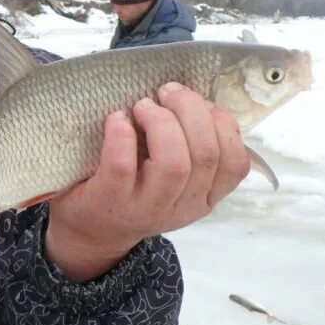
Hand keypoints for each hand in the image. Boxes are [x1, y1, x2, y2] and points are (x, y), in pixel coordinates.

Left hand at [44, 82, 250, 281]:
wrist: (89, 232)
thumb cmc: (133, 191)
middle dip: (190, 110)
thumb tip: (197, 101)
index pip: (235, 164)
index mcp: (203, 198)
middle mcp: (181, 207)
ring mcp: (145, 208)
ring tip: (143, 105)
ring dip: (161, 122)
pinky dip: (121, 134)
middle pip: (206, 154)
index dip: (223, 123)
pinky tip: (116, 119)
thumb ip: (191, 150)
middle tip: (167, 92)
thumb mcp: (173, 180)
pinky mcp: (109, 201)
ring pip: (173, 163)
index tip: (200, 103)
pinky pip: (123, 164)